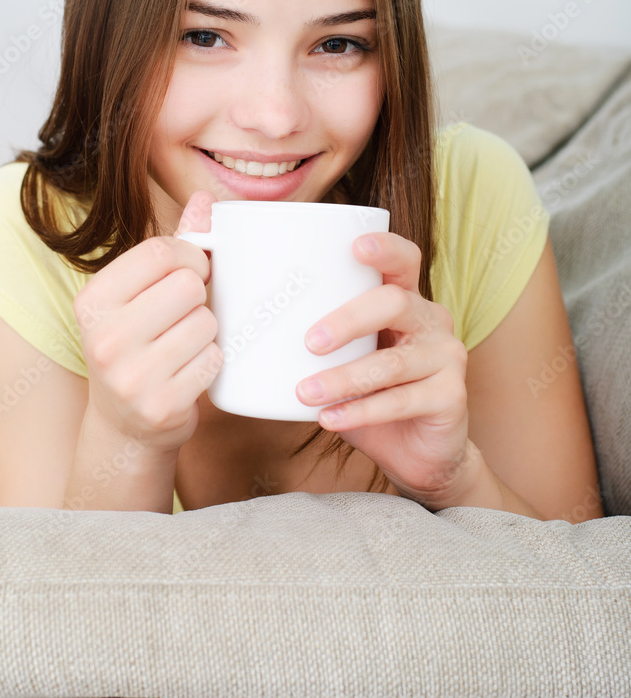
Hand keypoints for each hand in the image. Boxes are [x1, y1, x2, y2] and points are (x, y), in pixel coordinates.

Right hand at [74, 189, 222, 454]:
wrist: (122, 427)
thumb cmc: (137, 345)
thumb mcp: (139, 295)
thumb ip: (174, 246)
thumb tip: (207, 200)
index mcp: (93, 300)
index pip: (160, 251)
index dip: (191, 257)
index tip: (192, 272)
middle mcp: (104, 337)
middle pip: (189, 286)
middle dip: (198, 298)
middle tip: (185, 315)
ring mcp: (130, 376)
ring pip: (206, 323)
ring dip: (206, 333)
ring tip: (184, 346)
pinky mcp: (160, 406)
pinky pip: (214, 360)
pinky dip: (211, 363)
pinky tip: (189, 372)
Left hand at [296, 232, 471, 502]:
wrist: (418, 451)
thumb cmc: (370, 393)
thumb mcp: (346, 358)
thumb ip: (316, 335)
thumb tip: (244, 317)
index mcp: (407, 298)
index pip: (404, 260)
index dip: (385, 248)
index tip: (355, 247)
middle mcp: (432, 320)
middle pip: (394, 303)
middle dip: (348, 319)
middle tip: (309, 341)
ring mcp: (447, 357)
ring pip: (392, 362)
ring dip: (344, 378)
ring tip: (306, 392)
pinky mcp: (452, 396)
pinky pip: (401, 401)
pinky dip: (360, 412)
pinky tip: (330, 419)